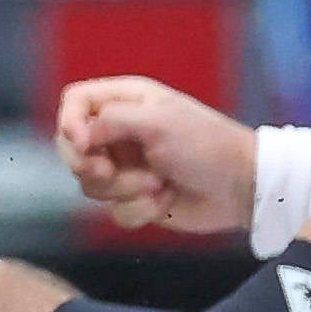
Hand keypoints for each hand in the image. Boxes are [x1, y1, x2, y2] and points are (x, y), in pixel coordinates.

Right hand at [53, 75, 254, 235]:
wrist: (241, 188)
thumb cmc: (206, 145)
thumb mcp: (158, 122)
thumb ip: (111, 120)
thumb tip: (76, 138)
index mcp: (126, 100)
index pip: (74, 101)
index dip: (69, 122)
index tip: (84, 144)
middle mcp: (121, 132)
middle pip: (72, 148)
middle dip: (92, 166)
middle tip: (110, 170)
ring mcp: (127, 167)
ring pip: (91, 185)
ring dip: (125, 190)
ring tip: (159, 183)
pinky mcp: (135, 199)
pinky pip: (114, 211)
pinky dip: (139, 210)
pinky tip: (167, 199)